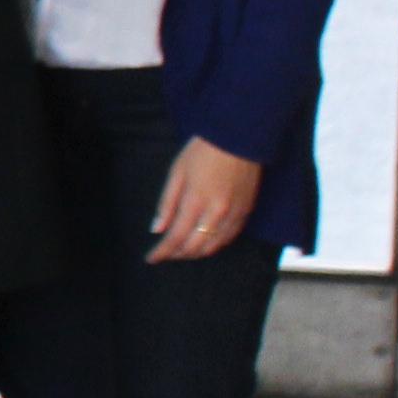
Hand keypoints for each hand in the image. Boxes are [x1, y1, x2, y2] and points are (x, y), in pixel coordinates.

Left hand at [148, 139, 261, 263]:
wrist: (237, 139)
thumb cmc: (201, 153)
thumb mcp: (176, 173)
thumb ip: (166, 204)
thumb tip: (157, 230)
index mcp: (196, 201)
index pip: (176, 237)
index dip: (162, 251)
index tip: (151, 258)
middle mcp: (217, 212)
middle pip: (195, 246)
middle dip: (177, 254)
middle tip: (165, 254)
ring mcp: (234, 214)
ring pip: (214, 246)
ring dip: (195, 252)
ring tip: (181, 251)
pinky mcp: (246, 211)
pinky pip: (229, 237)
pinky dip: (214, 245)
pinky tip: (204, 243)